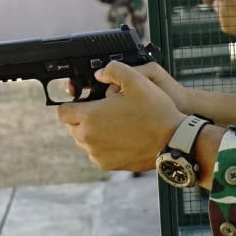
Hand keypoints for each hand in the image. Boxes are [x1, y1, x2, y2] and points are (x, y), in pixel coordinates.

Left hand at [57, 61, 183, 171]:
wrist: (173, 140)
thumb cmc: (156, 111)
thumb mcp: (137, 80)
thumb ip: (113, 70)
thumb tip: (99, 74)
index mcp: (90, 116)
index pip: (62, 111)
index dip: (73, 104)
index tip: (85, 102)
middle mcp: (89, 138)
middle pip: (72, 126)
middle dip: (83, 117)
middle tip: (104, 110)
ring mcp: (97, 154)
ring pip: (83, 140)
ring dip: (92, 132)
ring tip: (114, 123)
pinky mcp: (107, 165)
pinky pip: (96, 153)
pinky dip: (103, 145)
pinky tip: (120, 137)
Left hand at [212, 0, 235, 37]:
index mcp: (224, 0)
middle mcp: (221, 11)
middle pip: (216, 2)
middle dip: (222, 0)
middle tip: (235, 0)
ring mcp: (222, 21)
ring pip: (220, 12)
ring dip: (226, 9)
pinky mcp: (225, 28)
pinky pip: (223, 20)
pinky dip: (229, 18)